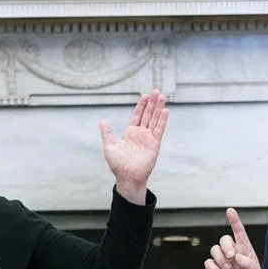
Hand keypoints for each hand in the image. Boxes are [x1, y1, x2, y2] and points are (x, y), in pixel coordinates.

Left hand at [99, 90, 169, 204]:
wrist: (127, 177)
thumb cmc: (118, 165)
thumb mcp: (109, 147)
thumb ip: (107, 134)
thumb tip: (102, 121)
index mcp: (130, 133)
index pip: (137, 116)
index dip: (141, 106)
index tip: (145, 95)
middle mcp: (141, 134)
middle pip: (148, 115)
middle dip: (152, 103)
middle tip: (156, 91)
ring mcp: (148, 138)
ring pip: (154, 119)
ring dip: (158, 108)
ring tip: (162, 96)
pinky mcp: (155, 144)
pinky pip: (159, 129)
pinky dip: (162, 120)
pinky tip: (165, 111)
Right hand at [204, 208, 262, 268]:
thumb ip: (249, 265)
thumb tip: (237, 256)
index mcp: (245, 251)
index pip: (239, 233)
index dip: (234, 221)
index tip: (230, 210)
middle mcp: (232, 254)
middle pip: (224, 239)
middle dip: (226, 246)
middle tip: (231, 258)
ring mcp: (222, 262)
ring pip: (214, 249)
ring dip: (220, 258)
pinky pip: (208, 262)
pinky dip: (213, 267)